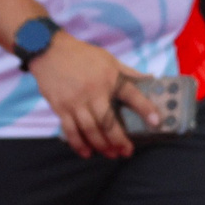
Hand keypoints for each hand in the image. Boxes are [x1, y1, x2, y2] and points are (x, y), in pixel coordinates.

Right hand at [28, 29, 149, 158]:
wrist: (48, 50)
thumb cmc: (81, 55)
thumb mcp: (108, 59)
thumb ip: (128, 72)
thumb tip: (151, 80)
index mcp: (109, 78)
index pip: (132, 95)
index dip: (145, 109)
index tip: (156, 122)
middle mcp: (93, 92)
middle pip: (108, 122)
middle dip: (119, 140)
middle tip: (126, 152)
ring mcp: (75, 101)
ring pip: (90, 129)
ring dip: (102, 145)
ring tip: (110, 154)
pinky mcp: (60, 107)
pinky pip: (70, 129)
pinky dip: (78, 143)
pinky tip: (86, 152)